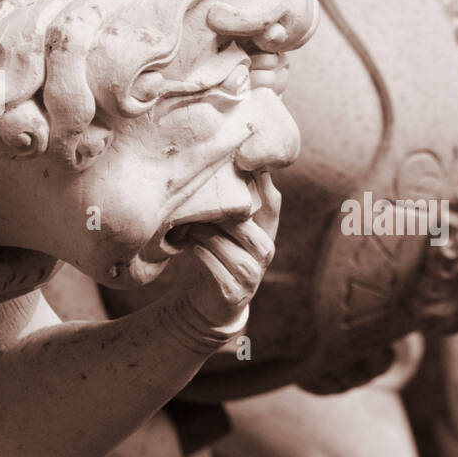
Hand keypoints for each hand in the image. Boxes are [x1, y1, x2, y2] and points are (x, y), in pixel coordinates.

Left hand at [167, 172, 279, 343]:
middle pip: (249, 227)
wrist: (205, 302)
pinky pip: (216, 269)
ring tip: (186, 226)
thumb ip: (229, 197)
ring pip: (231, 249)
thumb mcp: (224, 223)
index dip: (261, 182)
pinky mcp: (234, 293)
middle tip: (197, 201)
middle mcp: (264, 251)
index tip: (242, 162)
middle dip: (222, 213)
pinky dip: (201, 256)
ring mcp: (252, 275)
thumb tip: (224, 153)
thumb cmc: (214, 252)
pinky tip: (187, 246)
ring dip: (207, 236)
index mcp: (265, 229)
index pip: (271, 202)